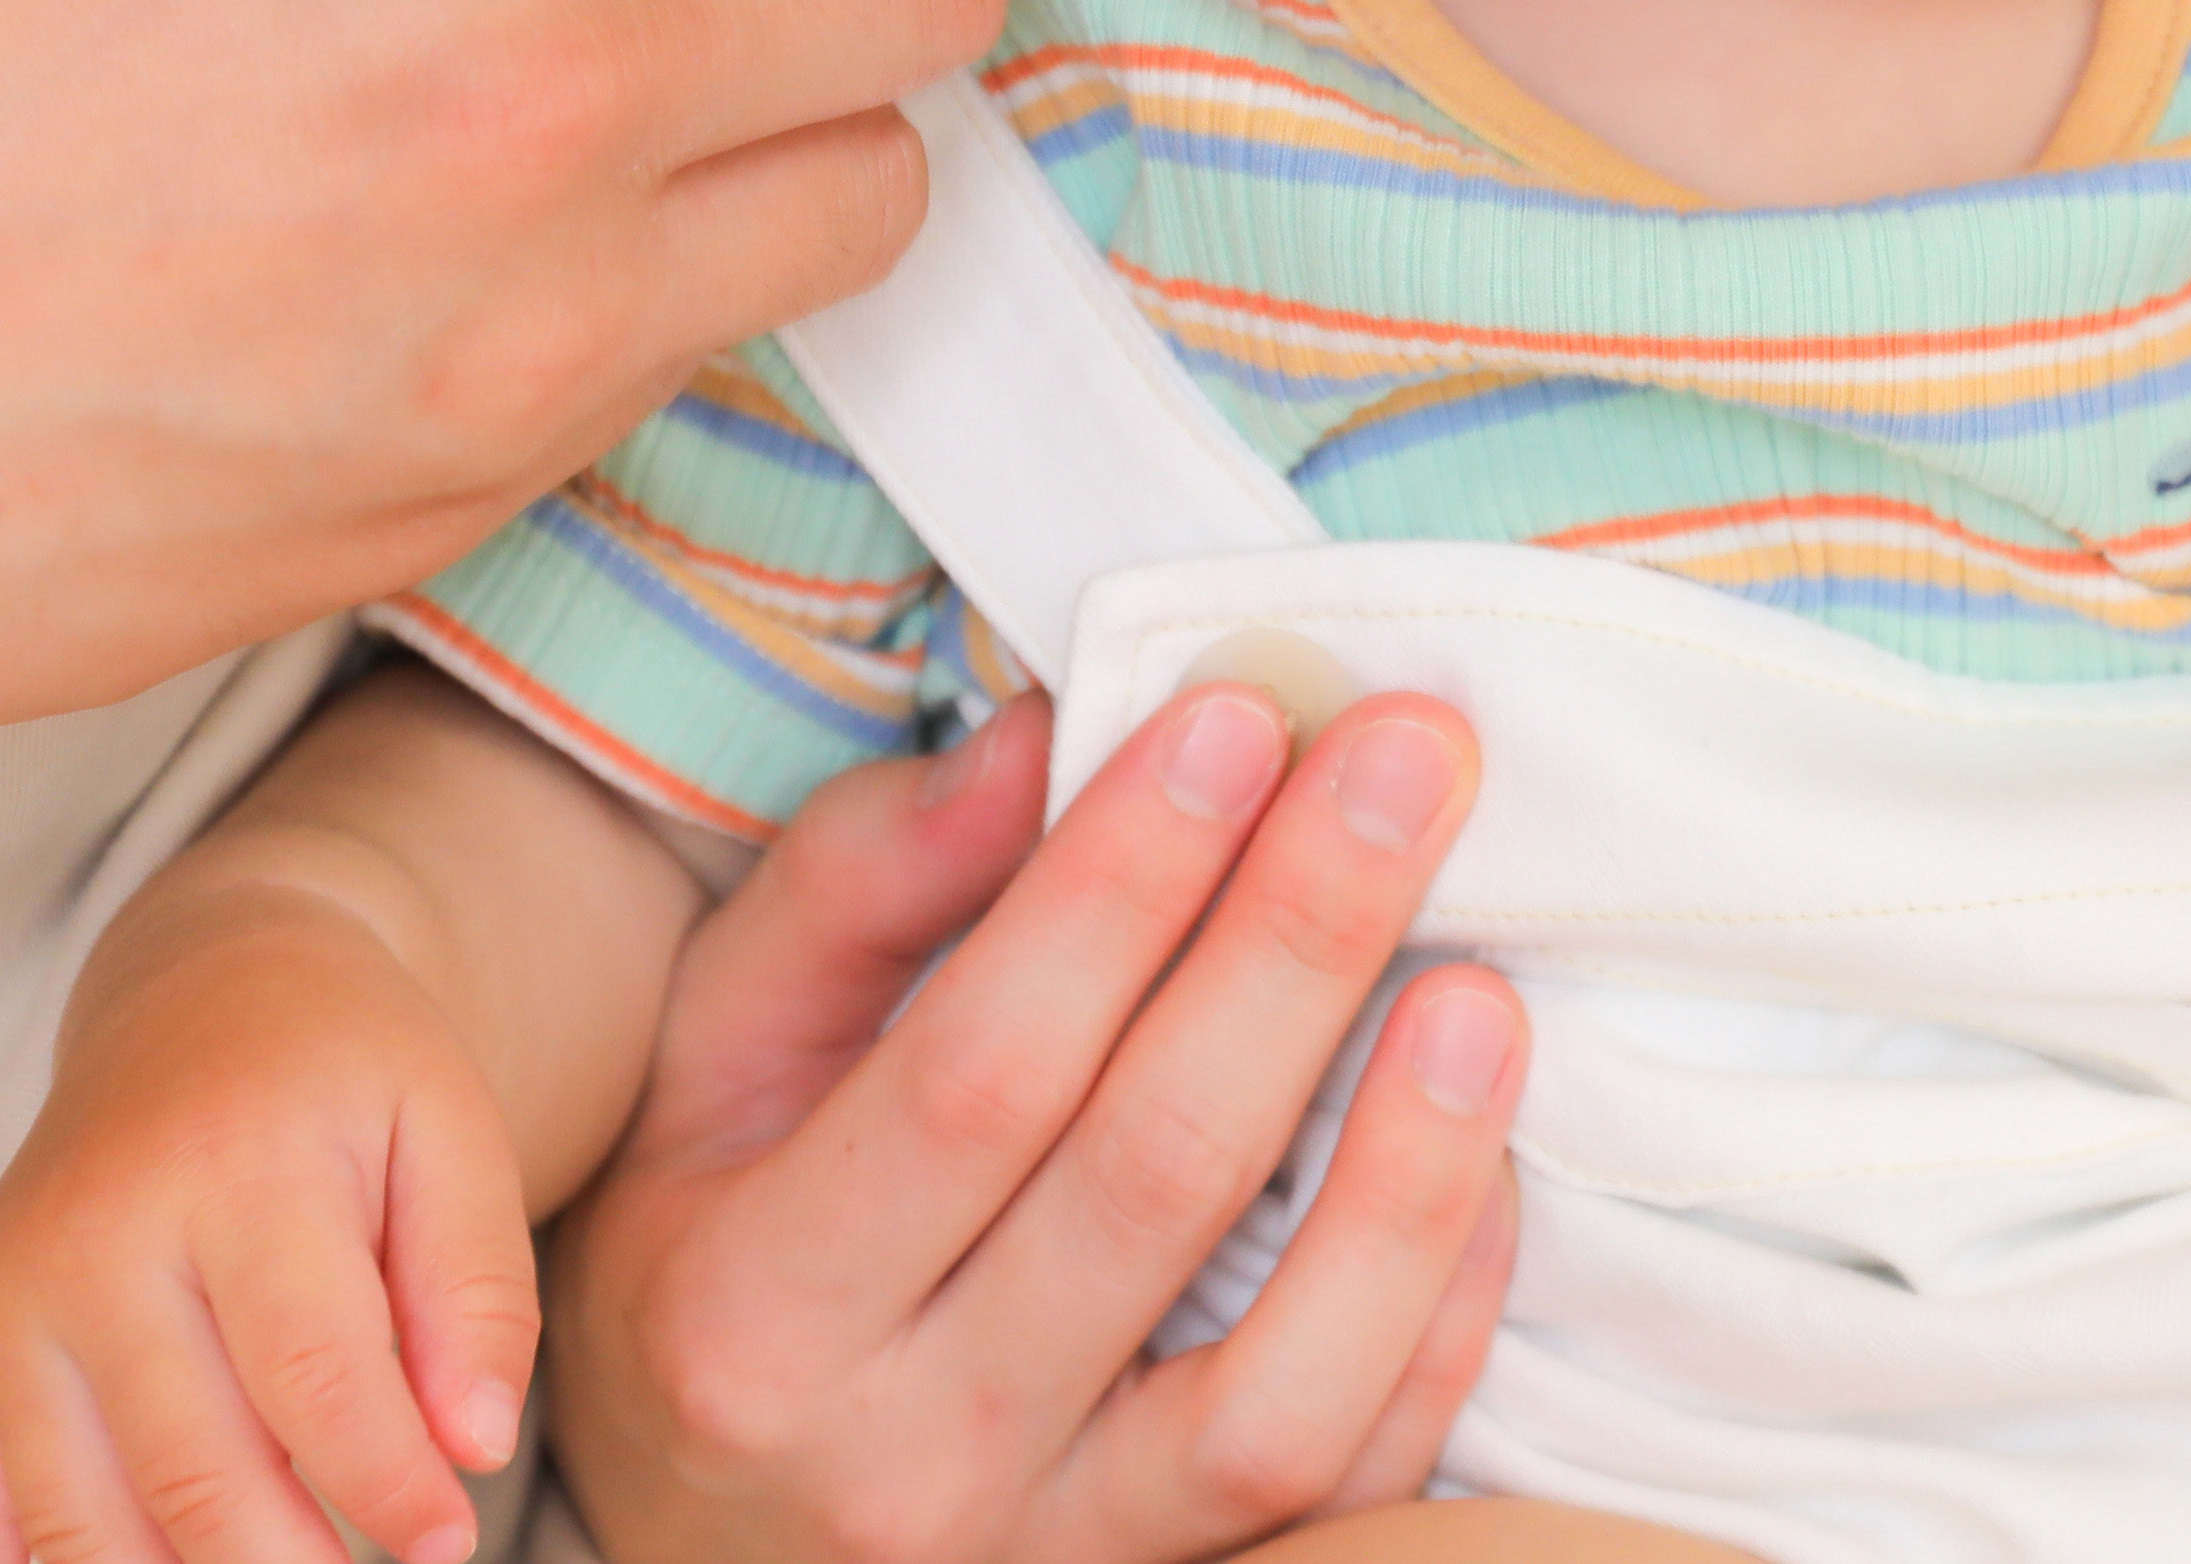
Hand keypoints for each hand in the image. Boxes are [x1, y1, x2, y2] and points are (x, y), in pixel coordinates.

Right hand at [0, 881, 545, 1563]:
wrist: (197, 993)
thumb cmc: (344, 1076)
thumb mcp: (450, 1132)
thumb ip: (477, 1291)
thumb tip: (477, 1448)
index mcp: (235, 1172)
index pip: (312, 1377)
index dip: (387, 1486)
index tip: (450, 1544)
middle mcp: (95, 1242)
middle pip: (193, 1472)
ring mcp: (8, 1304)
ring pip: (79, 1523)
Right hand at [557, 689, 1531, 1563]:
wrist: (702, 1548)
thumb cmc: (712, 1260)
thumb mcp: (712, 1063)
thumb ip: (856, 890)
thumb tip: (1043, 733)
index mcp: (756, 1304)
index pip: (982, 1068)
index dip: (1122, 883)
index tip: (1237, 710)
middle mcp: (899, 1454)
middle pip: (1148, 1182)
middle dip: (1295, 942)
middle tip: (1406, 754)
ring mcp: (1047, 1557)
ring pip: (1276, 1393)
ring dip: (1404, 1171)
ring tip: (1481, 982)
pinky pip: (1347, 1488)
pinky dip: (1437, 1323)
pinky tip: (1488, 1160)